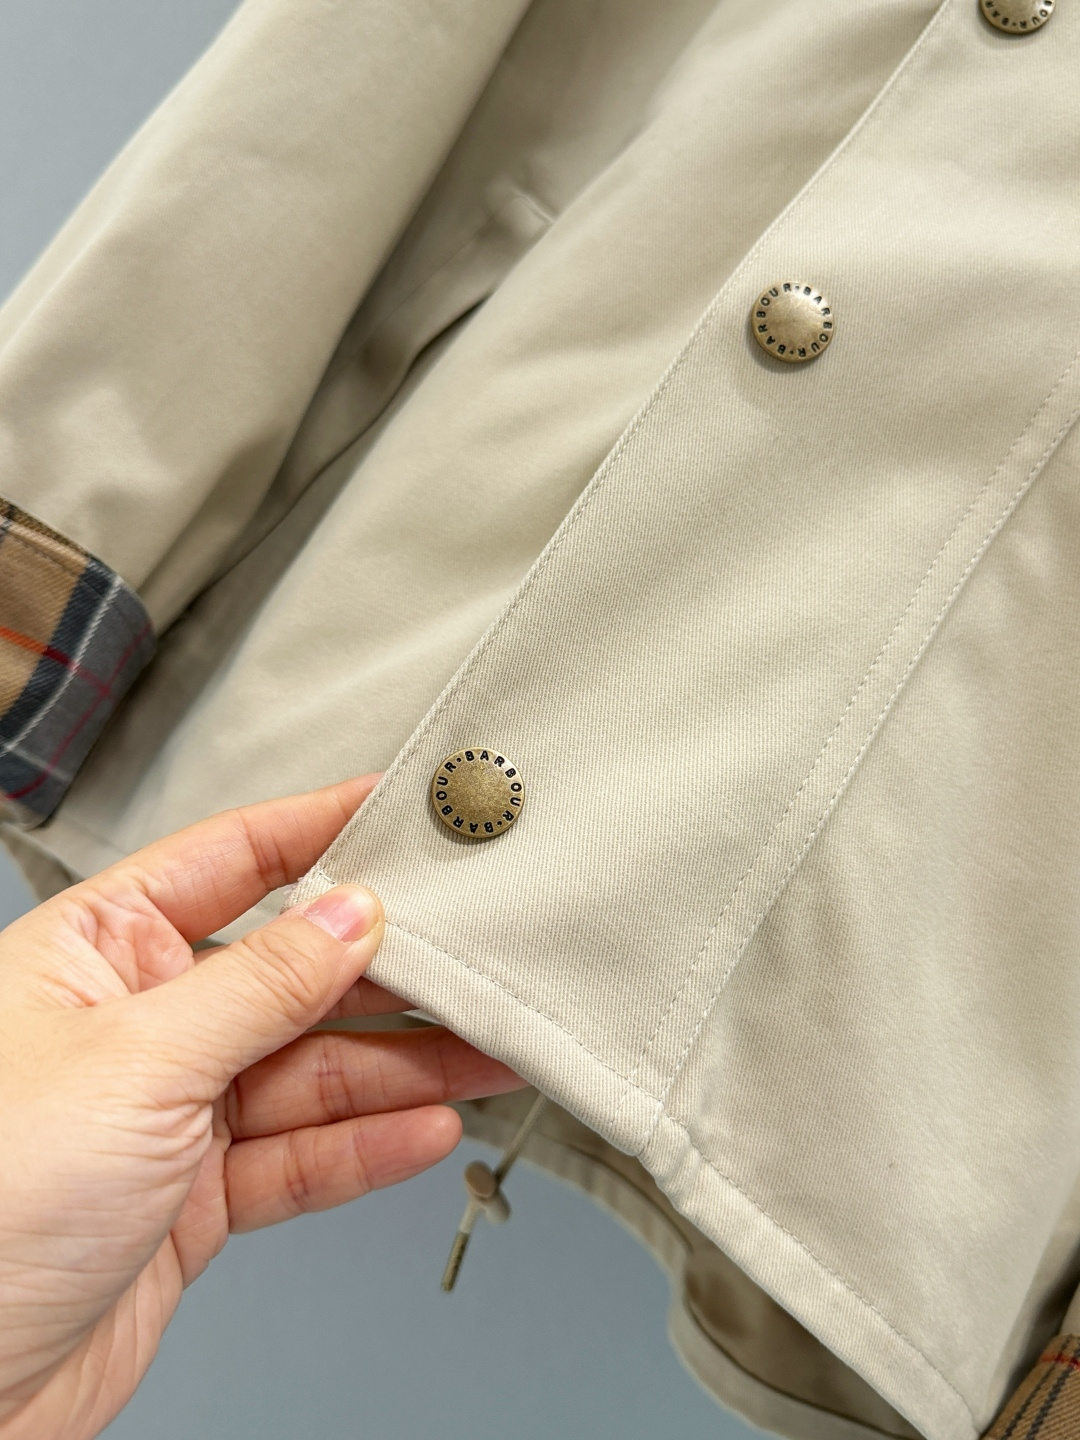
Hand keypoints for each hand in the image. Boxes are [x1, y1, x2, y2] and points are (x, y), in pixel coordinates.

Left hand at [0, 776, 521, 1439]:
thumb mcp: (137, 1062)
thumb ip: (259, 986)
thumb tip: (349, 916)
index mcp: (95, 951)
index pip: (227, 861)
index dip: (317, 829)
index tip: (396, 810)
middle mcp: (136, 1024)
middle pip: (288, 974)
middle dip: (384, 970)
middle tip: (473, 954)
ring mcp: (168, 1114)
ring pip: (309, 1072)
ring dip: (402, 1068)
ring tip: (485, 1050)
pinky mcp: (192, 1200)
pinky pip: (299, 1158)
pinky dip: (366, 1147)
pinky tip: (428, 1126)